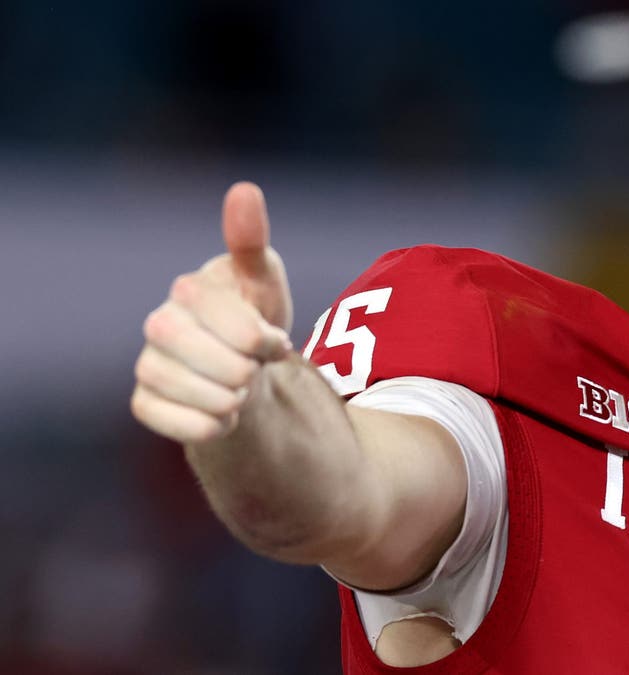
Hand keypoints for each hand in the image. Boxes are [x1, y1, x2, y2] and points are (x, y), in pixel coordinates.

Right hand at [131, 182, 294, 442]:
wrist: (244, 368)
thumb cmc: (254, 314)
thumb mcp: (264, 279)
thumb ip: (251, 240)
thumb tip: (244, 190)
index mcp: (190, 289)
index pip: (237, 329)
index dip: (264, 343)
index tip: (275, 344)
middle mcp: (159, 323)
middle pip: (215, 364)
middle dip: (247, 372)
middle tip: (253, 369)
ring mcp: (148, 362)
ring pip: (195, 395)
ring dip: (230, 401)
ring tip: (239, 391)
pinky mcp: (143, 401)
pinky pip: (171, 422)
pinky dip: (208, 426)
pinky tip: (222, 415)